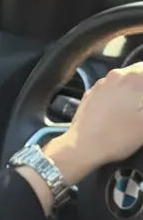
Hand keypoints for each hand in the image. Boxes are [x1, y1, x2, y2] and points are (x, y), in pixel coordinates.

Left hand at [46, 63, 142, 186]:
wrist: (83, 146)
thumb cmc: (118, 136)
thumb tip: (141, 100)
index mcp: (133, 78)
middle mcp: (115, 75)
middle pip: (138, 73)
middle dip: (142, 87)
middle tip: (140, 107)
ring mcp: (101, 84)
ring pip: (123, 81)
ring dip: (132, 91)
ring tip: (134, 111)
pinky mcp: (91, 94)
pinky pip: (111, 90)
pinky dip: (119, 96)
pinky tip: (120, 113)